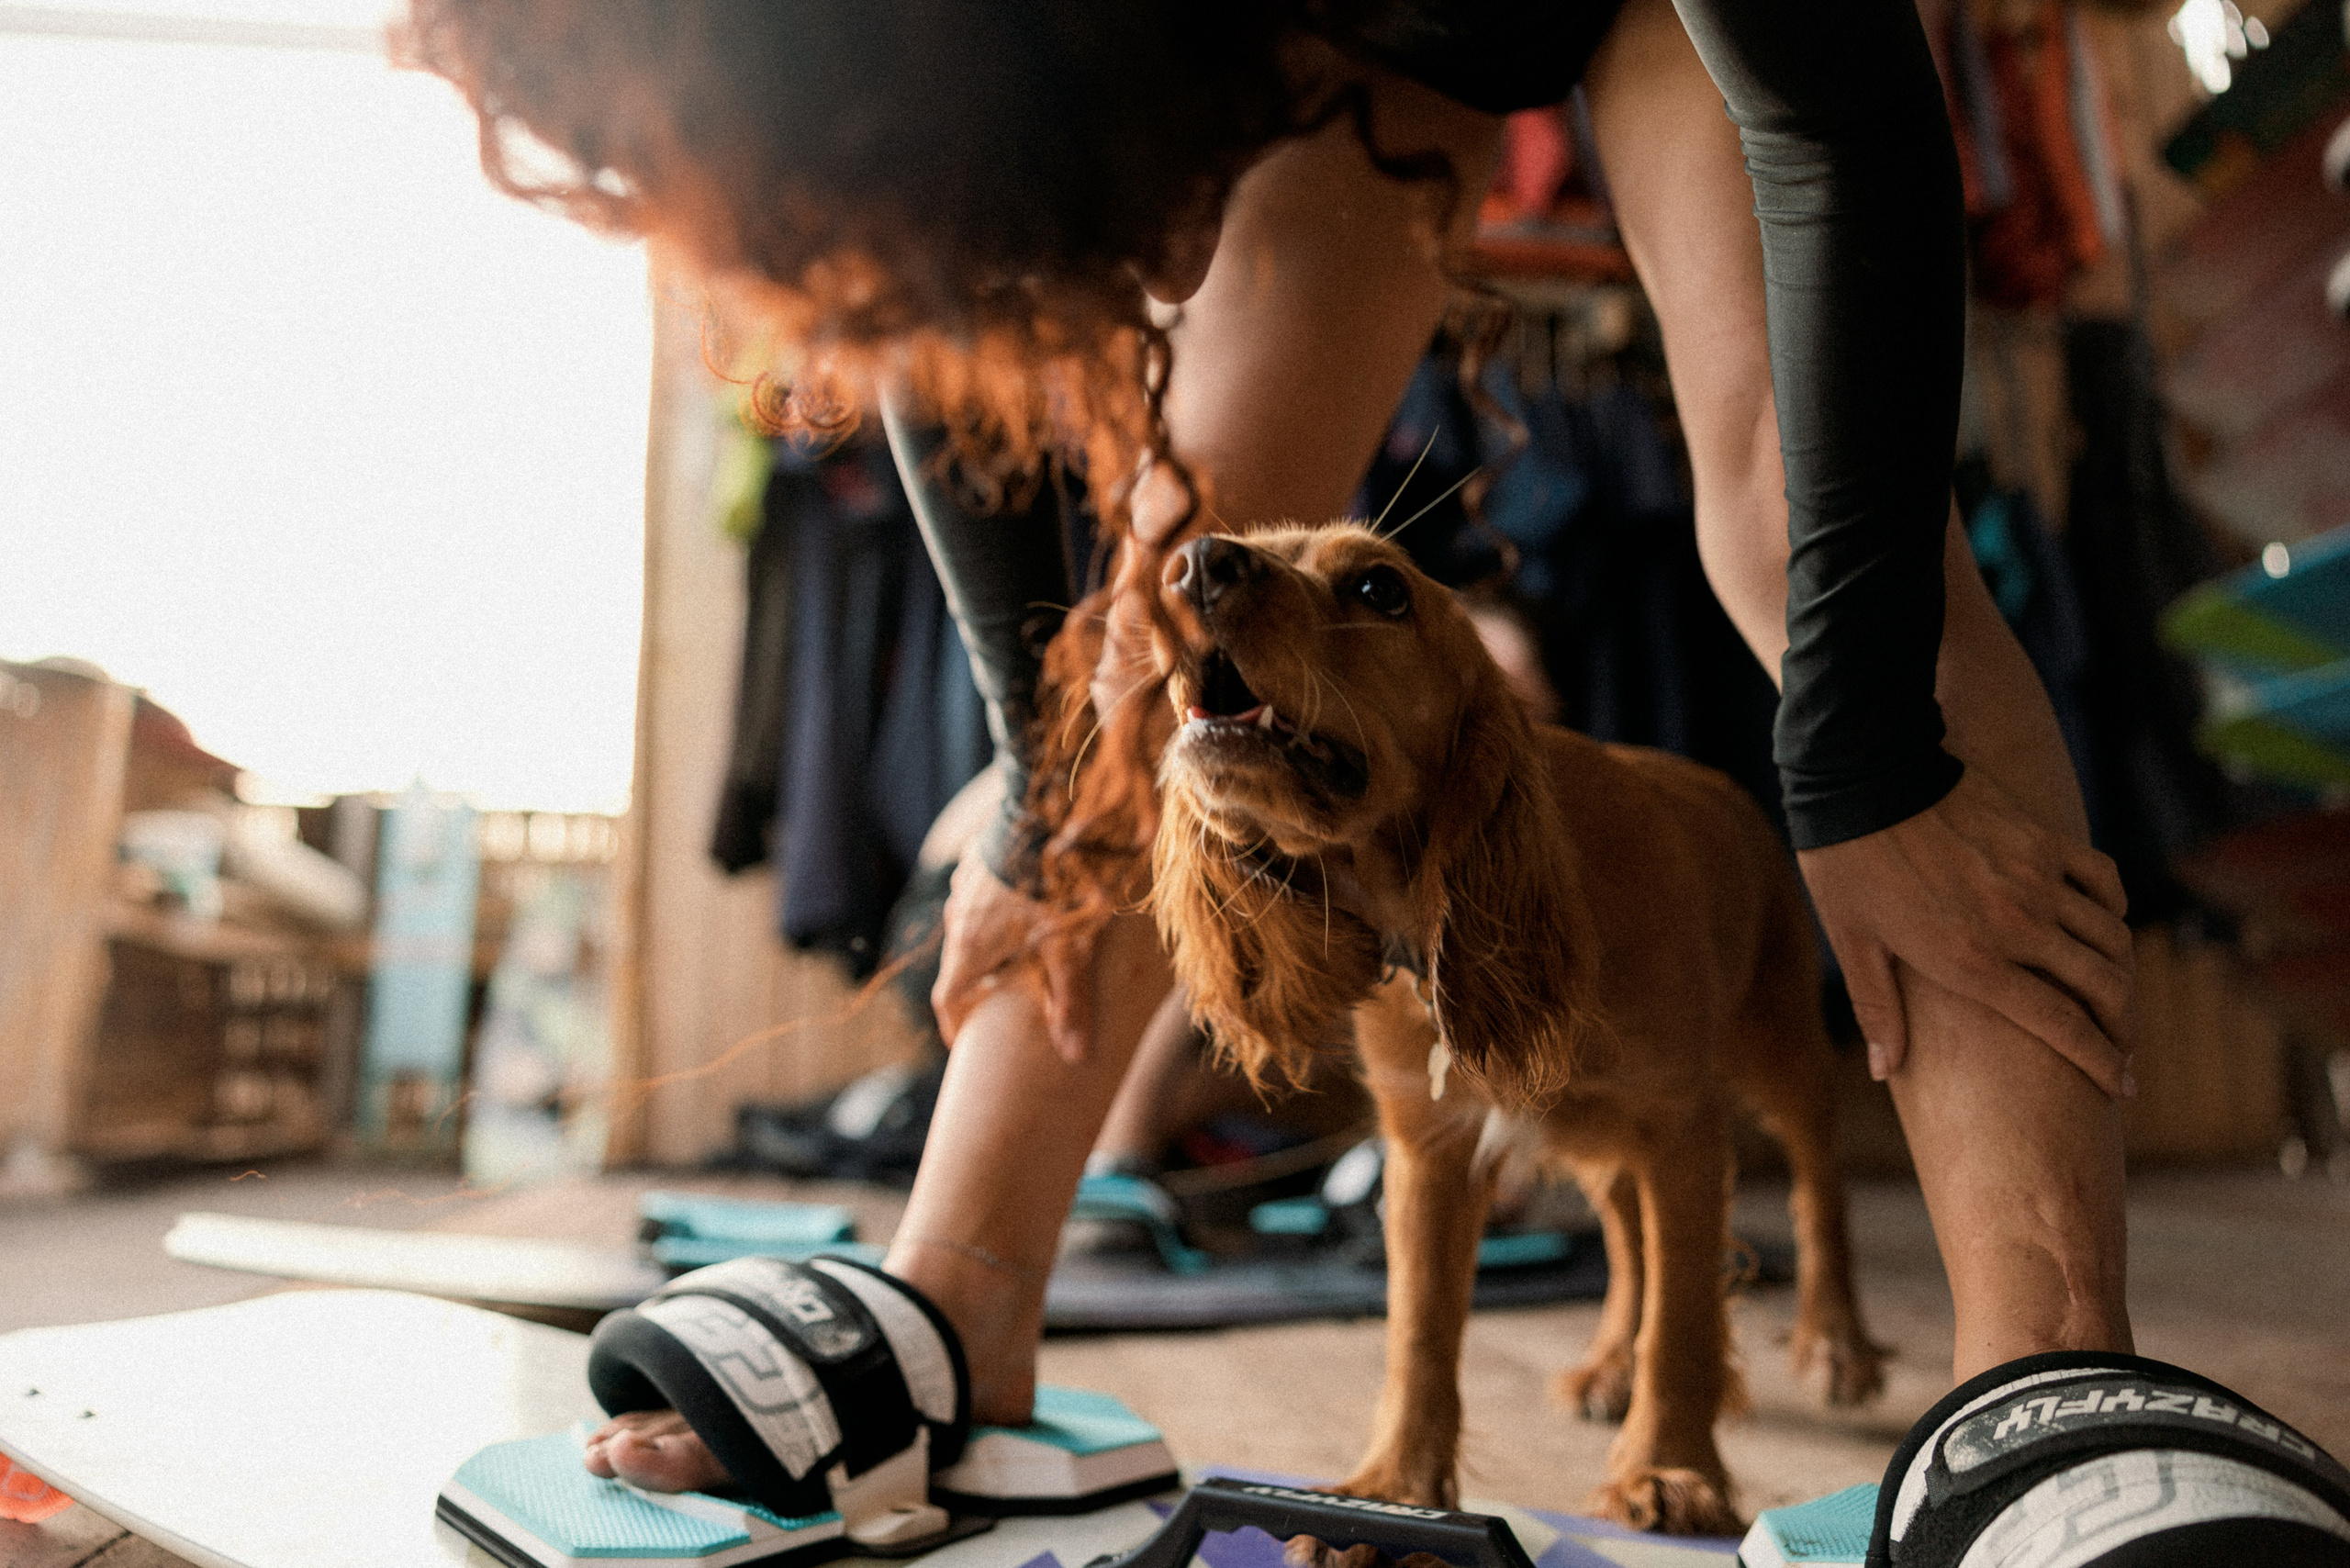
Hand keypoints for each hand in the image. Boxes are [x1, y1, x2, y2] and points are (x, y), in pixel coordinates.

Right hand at [932, 851, 1099, 1062]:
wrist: (1044, 815)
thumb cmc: (1054, 888)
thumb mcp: (1066, 949)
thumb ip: (1068, 1001)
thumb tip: (1074, 1056)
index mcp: (969, 947)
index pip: (947, 998)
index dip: (953, 1025)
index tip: (962, 1041)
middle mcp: (957, 918)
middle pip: (960, 962)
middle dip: (977, 984)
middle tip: (1000, 999)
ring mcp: (963, 885)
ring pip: (969, 925)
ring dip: (987, 942)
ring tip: (1017, 952)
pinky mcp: (976, 858)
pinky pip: (979, 894)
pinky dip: (994, 909)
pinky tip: (1022, 903)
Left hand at [1797, 767, 2135, 1097]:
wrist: (1861, 772)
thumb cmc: (1846, 860)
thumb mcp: (1851, 941)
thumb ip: (1877, 1009)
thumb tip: (1886, 1072)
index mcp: (1972, 962)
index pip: (2061, 1027)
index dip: (2101, 1063)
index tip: (2124, 1087)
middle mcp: (2017, 926)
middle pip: (2103, 987)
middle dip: (2125, 1027)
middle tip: (2126, 1047)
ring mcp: (2036, 879)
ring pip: (2111, 937)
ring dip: (2123, 971)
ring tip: (2117, 992)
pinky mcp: (2043, 838)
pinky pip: (2102, 879)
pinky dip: (2114, 907)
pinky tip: (2107, 922)